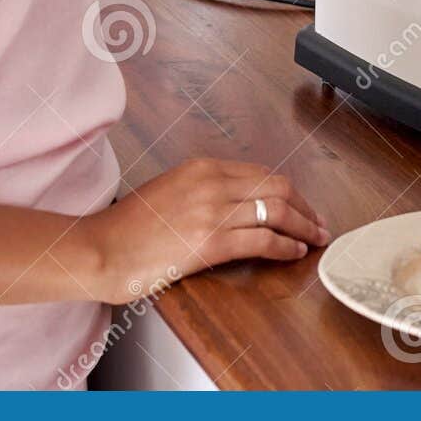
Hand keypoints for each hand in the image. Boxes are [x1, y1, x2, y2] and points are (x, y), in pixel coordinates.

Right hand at [78, 158, 328, 303]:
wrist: (101, 249)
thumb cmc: (127, 227)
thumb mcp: (167, 190)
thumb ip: (201, 190)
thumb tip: (234, 203)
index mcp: (200, 167)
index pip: (260, 173)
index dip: (289, 191)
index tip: (301, 205)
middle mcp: (211, 182)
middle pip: (278, 186)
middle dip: (306, 207)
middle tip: (319, 224)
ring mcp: (212, 211)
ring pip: (277, 211)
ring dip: (304, 227)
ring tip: (316, 239)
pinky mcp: (211, 242)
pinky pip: (263, 240)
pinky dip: (286, 246)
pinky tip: (294, 253)